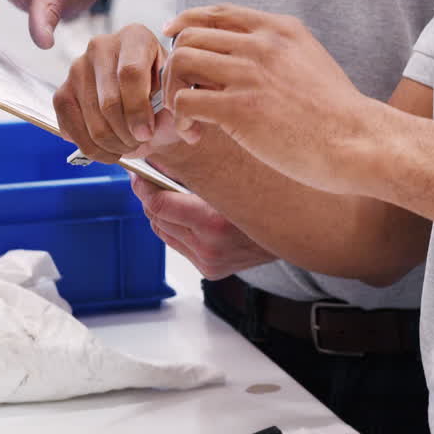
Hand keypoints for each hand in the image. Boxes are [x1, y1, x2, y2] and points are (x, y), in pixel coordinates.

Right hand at [53, 23, 167, 162]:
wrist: (145, 105)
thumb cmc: (164, 97)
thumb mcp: (177, 97)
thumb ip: (175, 107)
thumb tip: (170, 125)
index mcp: (135, 37)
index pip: (130, 73)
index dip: (138, 109)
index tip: (147, 134)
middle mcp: (101, 46)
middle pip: (109, 101)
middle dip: (127, 133)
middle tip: (141, 142)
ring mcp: (77, 68)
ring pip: (92, 120)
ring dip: (113, 144)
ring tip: (130, 145)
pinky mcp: (62, 92)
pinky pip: (72, 129)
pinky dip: (93, 149)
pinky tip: (111, 150)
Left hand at [130, 174, 276, 278]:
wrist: (296, 233)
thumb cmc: (267, 200)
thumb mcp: (232, 181)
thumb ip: (196, 175)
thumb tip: (161, 163)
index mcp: (214, 223)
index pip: (159, 207)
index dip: (143, 188)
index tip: (137, 175)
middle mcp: (209, 248)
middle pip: (157, 219)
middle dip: (150, 199)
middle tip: (148, 179)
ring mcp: (209, 262)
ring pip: (164, 233)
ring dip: (161, 215)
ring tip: (166, 196)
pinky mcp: (210, 270)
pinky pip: (178, 245)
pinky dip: (176, 229)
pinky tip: (185, 216)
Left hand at [160, 4, 384, 194]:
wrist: (359, 142)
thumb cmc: (339, 115)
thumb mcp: (312, 62)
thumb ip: (279, 54)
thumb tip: (245, 62)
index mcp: (280, 30)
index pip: (218, 11)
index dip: (187, 22)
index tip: (173, 37)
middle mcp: (262, 44)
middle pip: (190, 35)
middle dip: (176, 65)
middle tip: (184, 95)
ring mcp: (250, 74)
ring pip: (180, 61)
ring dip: (173, 90)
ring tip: (188, 118)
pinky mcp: (241, 108)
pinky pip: (185, 101)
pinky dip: (180, 119)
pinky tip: (195, 134)